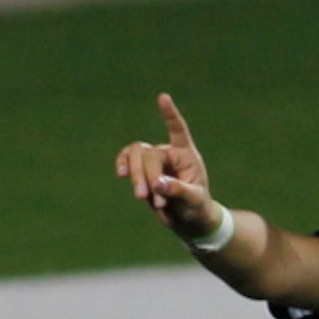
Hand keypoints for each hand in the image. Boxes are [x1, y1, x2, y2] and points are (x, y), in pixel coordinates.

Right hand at [115, 93, 224, 243]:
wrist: (188, 220)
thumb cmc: (197, 207)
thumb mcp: (194, 200)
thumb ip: (178, 190)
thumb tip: (158, 185)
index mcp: (186, 155)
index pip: (178, 130)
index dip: (170, 114)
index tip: (162, 98)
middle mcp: (169, 154)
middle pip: (150, 154)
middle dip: (147, 175)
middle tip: (151, 199)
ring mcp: (154, 163)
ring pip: (135, 155)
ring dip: (135, 175)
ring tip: (142, 197)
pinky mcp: (142, 173)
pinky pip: (126, 159)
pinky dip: (122, 164)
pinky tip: (121, 174)